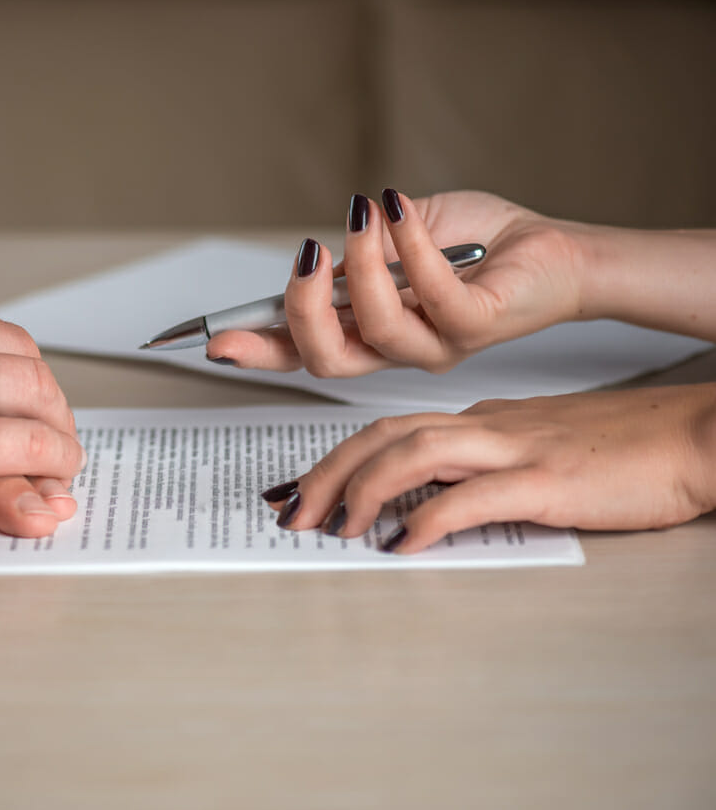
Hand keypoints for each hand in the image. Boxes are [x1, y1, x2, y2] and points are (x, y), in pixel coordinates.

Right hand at [207, 190, 587, 375]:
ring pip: (376, 328)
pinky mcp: (476, 326)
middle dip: (301, 311)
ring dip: (362, 263)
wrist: (548, 249)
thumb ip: (355, 252)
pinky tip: (398, 210)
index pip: (301, 352)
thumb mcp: (395, 238)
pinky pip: (432, 294)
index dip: (257, 351)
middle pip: (326, 359)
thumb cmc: (475, 243)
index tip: (216, 341)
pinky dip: (409, 245)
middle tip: (306, 258)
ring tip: (366, 214)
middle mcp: (396, 350)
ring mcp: (436, 345)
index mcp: (368, 332)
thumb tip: (318, 256)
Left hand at [264, 384, 715, 552]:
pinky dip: (429, 519)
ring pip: (417, 452)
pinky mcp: (549, 480)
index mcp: (482, 421)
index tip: (298, 488)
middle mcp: (488, 426)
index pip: (388, 429)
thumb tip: (429, 503)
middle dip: (327, 472)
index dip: (334, 457)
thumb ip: (482, 468)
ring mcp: (517, 449)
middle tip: (289, 511)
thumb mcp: (536, 451)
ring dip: (364, 488)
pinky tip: (403, 544)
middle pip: (385, 436)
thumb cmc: (623, 448)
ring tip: (335, 525)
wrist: (694, 435)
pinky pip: (474, 496)